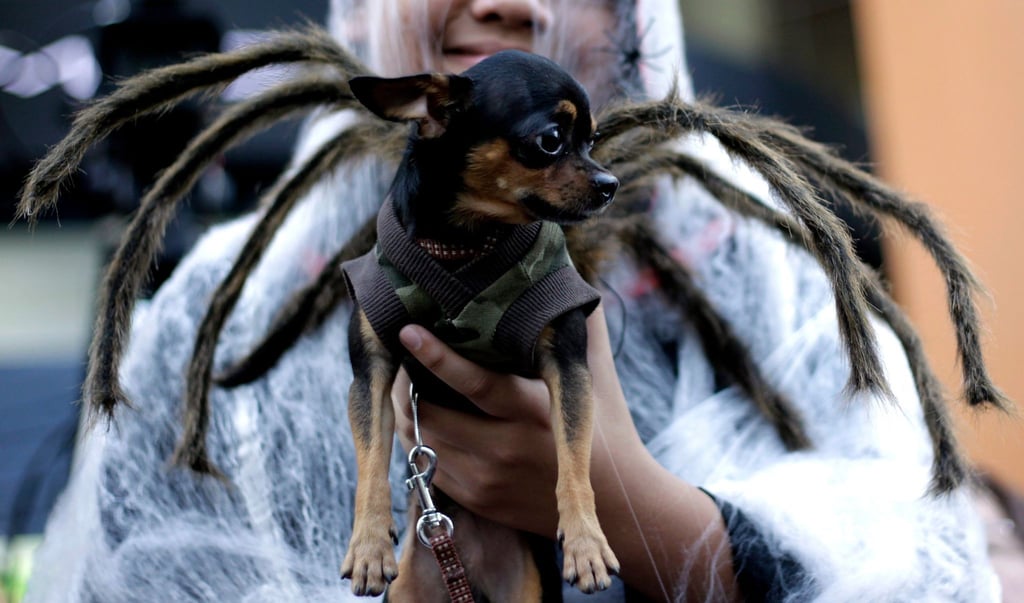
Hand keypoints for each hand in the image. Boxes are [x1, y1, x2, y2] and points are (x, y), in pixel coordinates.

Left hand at [390, 304, 737, 600]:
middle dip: (404, 384)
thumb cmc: (607, 429)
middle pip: (429, 413)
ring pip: (420, 441)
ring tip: (404, 383)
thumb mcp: (597, 376)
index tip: (407, 330)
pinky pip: (426, 467)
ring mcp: (487, 480)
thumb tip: (569, 274)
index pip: (473, 382)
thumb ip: (584, 326)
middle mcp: (506, 448)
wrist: (616, 506)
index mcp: (534, 411)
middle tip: (399, 357)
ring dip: (406, 411)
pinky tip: (423, 417)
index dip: (435, 356)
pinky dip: (418, 439)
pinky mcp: (478, 501)